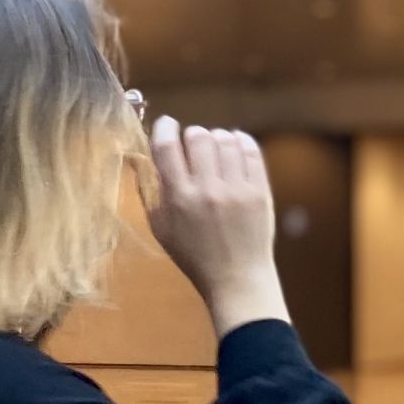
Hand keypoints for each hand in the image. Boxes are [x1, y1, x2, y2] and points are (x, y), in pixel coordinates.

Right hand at [147, 118, 287, 339]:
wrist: (237, 278)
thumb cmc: (194, 255)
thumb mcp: (161, 228)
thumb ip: (151, 190)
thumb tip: (143, 155)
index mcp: (179, 199)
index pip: (166, 146)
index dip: (164, 127)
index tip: (167, 125)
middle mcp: (207, 190)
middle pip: (198, 136)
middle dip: (192, 136)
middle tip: (194, 148)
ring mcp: (237, 189)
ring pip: (225, 138)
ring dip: (217, 138)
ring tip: (215, 151)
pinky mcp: (260, 190)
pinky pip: (251, 149)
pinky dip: (241, 142)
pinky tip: (235, 148)